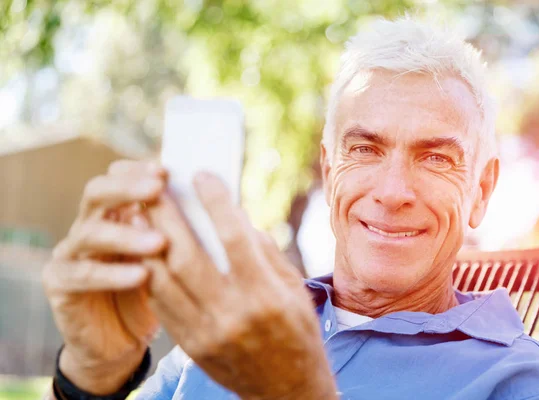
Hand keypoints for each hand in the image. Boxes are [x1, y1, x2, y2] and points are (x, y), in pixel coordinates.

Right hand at [43, 160, 167, 394]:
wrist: (117, 342)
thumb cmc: (151, 293)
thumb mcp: (168, 258)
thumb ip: (181, 230)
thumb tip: (219, 203)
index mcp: (114, 213)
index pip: (117, 177)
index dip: (137, 170)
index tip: (166, 169)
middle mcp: (89, 225)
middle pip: (97, 193)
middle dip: (127, 188)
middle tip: (157, 188)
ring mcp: (70, 252)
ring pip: (90, 232)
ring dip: (126, 235)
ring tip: (160, 241)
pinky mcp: (59, 282)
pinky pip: (82, 274)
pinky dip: (112, 274)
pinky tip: (141, 276)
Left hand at [144, 172, 337, 399]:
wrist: (288, 391)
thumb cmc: (298, 334)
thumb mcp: (294, 290)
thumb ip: (264, 253)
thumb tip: (234, 217)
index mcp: (266, 295)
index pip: (234, 238)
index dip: (215, 201)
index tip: (202, 175)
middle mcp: (233, 314)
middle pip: (187, 255)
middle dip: (166, 215)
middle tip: (154, 185)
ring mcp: (207, 333)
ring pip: (165, 279)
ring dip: (148, 241)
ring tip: (141, 212)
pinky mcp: (191, 347)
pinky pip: (162, 305)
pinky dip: (151, 273)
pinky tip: (145, 250)